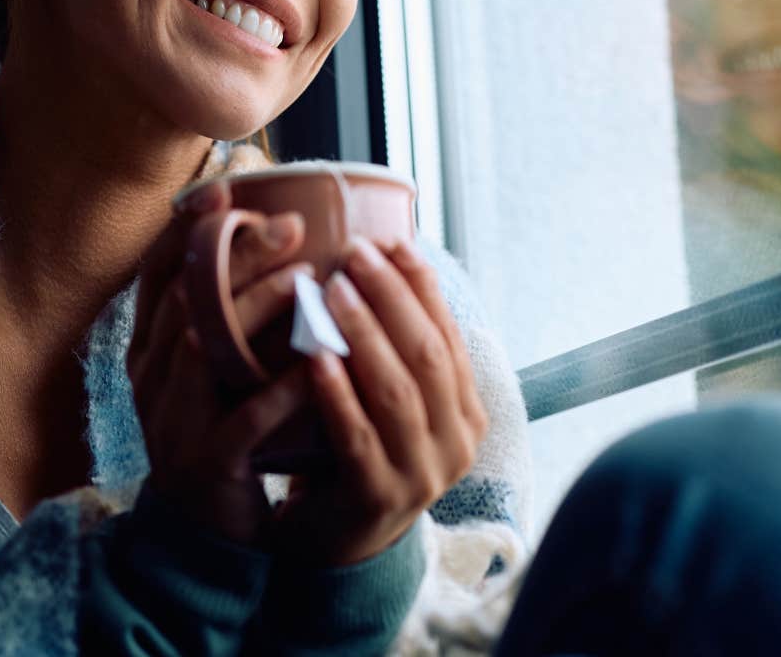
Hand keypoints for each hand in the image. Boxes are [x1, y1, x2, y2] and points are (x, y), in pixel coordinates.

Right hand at [128, 179, 318, 547]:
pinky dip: (279, 391)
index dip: (186, 228)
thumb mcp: (210, 367)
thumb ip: (224, 312)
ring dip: (255, 310)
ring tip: (306, 280)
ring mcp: (172, 417)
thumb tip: (270, 234)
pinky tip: (314, 367)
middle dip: (235, 255)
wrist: (204, 527)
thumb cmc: (220, 430)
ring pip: (206, 348)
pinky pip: (241, 419)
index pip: (155, 272)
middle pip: (184, 297)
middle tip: (291, 225)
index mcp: (148, 346)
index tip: (225, 187)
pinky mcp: (205, 460)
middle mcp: (150, 374)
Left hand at [266, 237, 488, 565]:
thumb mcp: (387, 398)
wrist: (335, 539)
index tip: (388, 240)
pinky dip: (337, 393)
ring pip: (398, 391)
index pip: (448, 333)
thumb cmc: (354, 449)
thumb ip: (394, 348)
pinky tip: (314, 356)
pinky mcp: (378, 497)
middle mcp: (456, 441)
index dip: (420, 284)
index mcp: (465, 409)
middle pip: (428, 354)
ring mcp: (422, 473)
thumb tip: (378, 257)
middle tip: (353, 253)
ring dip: (364, 334)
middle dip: (391, 297)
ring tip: (331, 289)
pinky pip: (359, 436)